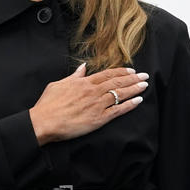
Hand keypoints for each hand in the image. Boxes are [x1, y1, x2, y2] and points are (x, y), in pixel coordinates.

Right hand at [28, 63, 148, 144]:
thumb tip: (83, 68)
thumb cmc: (48, 104)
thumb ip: (73, 76)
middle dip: (133, 78)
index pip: (107, 74)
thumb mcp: (58, 85)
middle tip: (145, 76)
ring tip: (145, 85)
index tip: (131, 71)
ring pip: (120, 94)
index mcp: (83, 83)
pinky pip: (118, 110)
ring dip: (134, 89)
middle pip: (117, 82)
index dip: (121, 72)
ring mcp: (97, 105)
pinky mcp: (98, 119)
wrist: (44, 121)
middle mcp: (93, 92)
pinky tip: (138, 100)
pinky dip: (129, 105)